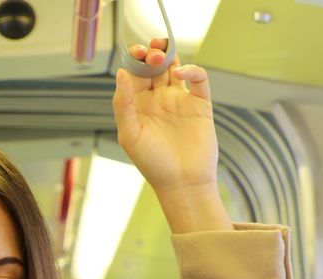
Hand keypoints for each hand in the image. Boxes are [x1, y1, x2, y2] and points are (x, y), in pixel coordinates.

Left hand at [112, 38, 217, 195]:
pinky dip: (192, 70)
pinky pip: (198, 80)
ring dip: (169, 55)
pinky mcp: (200, 104)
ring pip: (175, 68)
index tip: (135, 55)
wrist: (183, 183)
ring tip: (162, 50)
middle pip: (154, 66)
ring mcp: (179, 100)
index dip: (134, 60)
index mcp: (138, 105)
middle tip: (149, 52)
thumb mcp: (130, 135)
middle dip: (150, 54)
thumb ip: (123, 104)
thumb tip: (122, 74)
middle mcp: (158, 99)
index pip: (134, 74)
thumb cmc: (153, 164)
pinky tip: (181, 74)